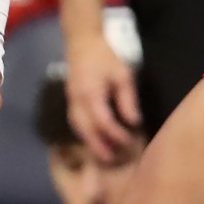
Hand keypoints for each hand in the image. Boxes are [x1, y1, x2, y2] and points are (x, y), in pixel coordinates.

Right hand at [63, 29, 141, 161]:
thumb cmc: (106, 57)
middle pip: (86, 129)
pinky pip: (75, 122)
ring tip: (102, 155)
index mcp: (91, 92)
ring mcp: (70, 100)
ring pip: (78, 128)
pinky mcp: (69, 100)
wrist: (82, 42)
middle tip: (111, 160)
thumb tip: (133, 122)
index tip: (128, 140)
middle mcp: (77, 100)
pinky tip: (93, 140)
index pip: (102, 120)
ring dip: (90, 142)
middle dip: (98, 146)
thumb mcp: (123, 75)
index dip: (115, 133)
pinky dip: (84, 133)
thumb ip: (127, 100)